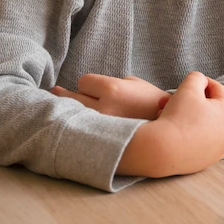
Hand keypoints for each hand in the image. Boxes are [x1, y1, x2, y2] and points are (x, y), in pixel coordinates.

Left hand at [51, 74, 169, 120]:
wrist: (168, 130)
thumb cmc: (150, 102)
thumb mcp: (133, 82)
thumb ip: (109, 82)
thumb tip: (83, 87)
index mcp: (113, 89)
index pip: (83, 82)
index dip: (88, 84)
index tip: (93, 88)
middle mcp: (104, 108)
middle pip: (72, 98)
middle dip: (69, 95)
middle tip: (55, 91)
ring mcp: (102, 127)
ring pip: (73, 115)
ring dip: (67, 111)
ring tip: (55, 108)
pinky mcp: (102, 141)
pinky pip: (81, 130)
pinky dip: (77, 126)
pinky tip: (73, 125)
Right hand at [117, 72, 223, 177]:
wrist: (162, 150)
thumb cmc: (177, 116)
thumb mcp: (188, 87)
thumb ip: (197, 78)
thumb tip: (202, 82)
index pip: (219, 90)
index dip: (203, 83)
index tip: (190, 83)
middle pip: (215, 109)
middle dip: (198, 102)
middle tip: (182, 99)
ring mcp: (221, 149)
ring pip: (208, 126)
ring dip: (195, 118)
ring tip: (177, 114)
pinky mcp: (209, 161)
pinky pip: (203, 142)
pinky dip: (193, 134)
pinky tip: (179, 130)